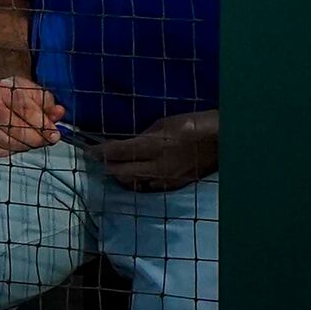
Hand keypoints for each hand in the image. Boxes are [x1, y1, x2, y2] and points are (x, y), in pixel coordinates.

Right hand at [0, 75, 64, 156]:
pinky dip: (11, 151)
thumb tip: (59, 113)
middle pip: (15, 128)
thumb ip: (49, 104)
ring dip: (25, 146)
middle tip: (46, 141)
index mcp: (5, 88)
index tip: (54, 135)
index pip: (25, 109)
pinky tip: (18, 144)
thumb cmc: (19, 95)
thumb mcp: (36, 93)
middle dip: (36, 138)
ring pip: (7, 142)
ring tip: (33, 141)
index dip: (42, 125)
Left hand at [94, 110, 218, 191]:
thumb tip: (130, 143)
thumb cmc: (194, 124)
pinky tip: (137, 175)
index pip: (118, 152)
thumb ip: (145, 135)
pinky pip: (148, 187)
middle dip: (108, 167)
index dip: (101, 153)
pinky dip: (138, 182)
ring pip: (134, 183)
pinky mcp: (173, 186)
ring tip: (117, 168)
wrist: (221, 141)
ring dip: (122, 176)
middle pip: (122, 173)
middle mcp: (157, 167)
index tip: (89, 152)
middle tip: (100, 161)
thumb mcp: (166, 123)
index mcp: (154, 146)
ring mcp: (165, 179)